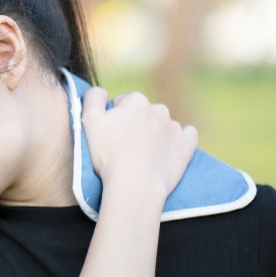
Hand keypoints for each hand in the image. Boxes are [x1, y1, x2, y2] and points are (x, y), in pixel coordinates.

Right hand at [81, 87, 198, 198]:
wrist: (135, 185)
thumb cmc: (109, 154)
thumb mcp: (89, 121)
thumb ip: (93, 97)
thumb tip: (101, 91)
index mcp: (135, 100)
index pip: (120, 103)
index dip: (112, 119)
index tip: (109, 135)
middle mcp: (158, 108)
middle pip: (141, 113)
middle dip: (133, 125)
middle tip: (123, 147)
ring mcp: (174, 126)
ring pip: (161, 125)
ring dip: (152, 134)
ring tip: (141, 155)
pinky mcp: (186, 144)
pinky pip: (186, 135)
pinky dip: (177, 140)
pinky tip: (168, 149)